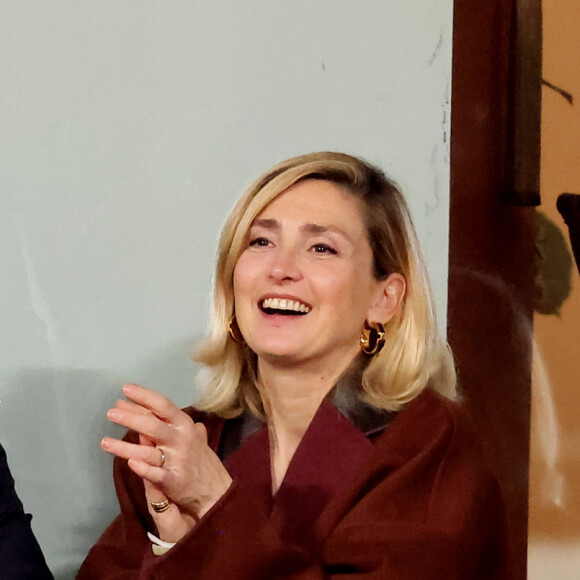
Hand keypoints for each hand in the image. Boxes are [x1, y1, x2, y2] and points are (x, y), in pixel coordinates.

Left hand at [101, 384, 232, 541]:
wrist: (216, 490)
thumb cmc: (200, 458)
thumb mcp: (190, 433)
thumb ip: (169, 420)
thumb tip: (147, 406)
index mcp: (184, 425)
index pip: (163, 405)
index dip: (144, 396)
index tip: (125, 389)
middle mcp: (181, 439)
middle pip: (153, 425)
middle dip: (131, 417)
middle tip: (110, 412)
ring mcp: (178, 460)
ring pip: (149, 451)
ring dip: (125, 447)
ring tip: (104, 442)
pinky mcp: (174, 481)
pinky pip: (157, 474)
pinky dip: (144, 469)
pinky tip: (130, 464)